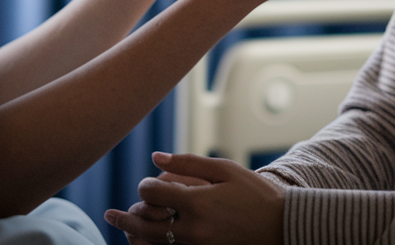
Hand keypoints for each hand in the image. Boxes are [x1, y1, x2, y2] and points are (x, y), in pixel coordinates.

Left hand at [105, 152, 284, 244]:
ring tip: (123, 231)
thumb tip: (155, 158)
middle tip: (110, 215)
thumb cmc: (256, 194)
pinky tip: (147, 243)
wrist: (284, 227)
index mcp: (197, 202)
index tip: (149, 185)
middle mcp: (193, 229)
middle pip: (145, 227)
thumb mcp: (224, 170)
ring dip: (135, 237)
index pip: (152, 194)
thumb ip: (188, 163)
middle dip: (125, 219)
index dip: (145, 187)